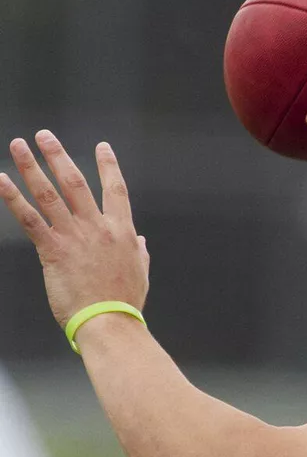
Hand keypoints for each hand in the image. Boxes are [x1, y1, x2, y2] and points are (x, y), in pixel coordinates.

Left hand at [0, 130, 148, 328]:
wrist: (109, 320)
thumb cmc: (125, 301)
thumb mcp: (141, 273)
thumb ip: (139, 253)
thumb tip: (140, 243)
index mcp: (122, 231)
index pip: (116, 190)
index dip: (109, 166)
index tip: (102, 147)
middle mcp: (98, 227)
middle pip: (76, 183)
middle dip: (59, 156)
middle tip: (45, 136)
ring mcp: (75, 236)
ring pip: (50, 194)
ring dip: (32, 167)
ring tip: (20, 146)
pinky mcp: (53, 250)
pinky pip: (30, 218)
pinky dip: (13, 198)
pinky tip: (2, 180)